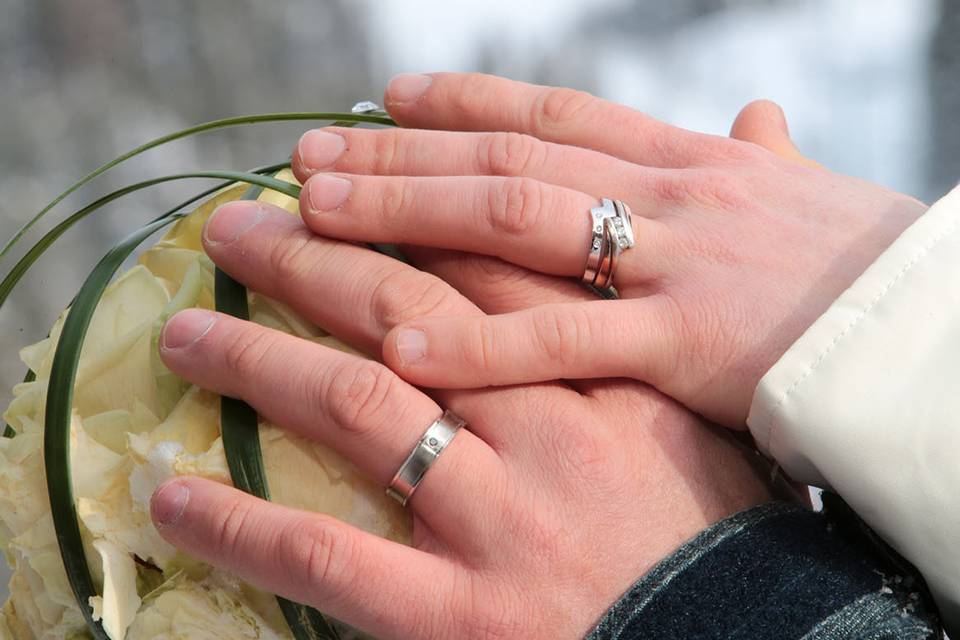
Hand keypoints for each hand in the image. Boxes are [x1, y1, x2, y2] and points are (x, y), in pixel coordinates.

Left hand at [151, 202, 772, 638]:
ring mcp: (498, 518)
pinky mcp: (460, 615)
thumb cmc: (724, 545)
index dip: (400, 218)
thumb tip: (721, 185)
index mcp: (608, 375)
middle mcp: (547, 427)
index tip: (337, 190)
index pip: (488, 266)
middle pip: (406, 310)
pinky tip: (173, 493)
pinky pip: (328, 555)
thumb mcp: (710, 427)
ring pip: (356, 405)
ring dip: (256, 358)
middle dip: (311, 258)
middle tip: (236, 228)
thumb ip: (661, 338)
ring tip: (185, 330)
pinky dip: (240, 521)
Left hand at [290, 72, 926, 426]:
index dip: (464, 101)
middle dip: (399, 156)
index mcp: (690, 160)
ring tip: (314, 218)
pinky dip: (476, 341)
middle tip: (307, 158)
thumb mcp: (804, 198)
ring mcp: (673, 260)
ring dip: (405, 216)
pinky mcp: (686, 341)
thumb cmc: (862, 272)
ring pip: (511, 222)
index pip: (554, 114)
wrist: (931, 336)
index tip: (386, 99)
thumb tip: (757, 114)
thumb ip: (759, 159)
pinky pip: (560, 340)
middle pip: (504, 159)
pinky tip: (397, 341)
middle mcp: (668, 193)